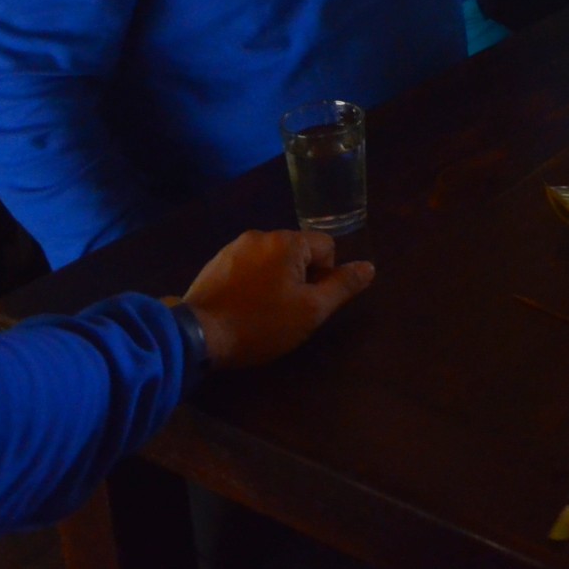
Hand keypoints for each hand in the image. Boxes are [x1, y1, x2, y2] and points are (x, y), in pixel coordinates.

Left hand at [180, 229, 374, 369]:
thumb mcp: (311, 311)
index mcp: (288, 241)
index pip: (327, 247)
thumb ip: (343, 286)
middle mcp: (262, 234)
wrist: (199, 334)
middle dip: (300, 277)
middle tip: (287, 310)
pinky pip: (248, 265)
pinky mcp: (216, 261)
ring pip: (272, 258)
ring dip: (276, 279)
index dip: (325, 277)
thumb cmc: (262, 323)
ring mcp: (235, 246)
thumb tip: (369, 267)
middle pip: (299, 251)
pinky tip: (243, 306)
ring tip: (263, 310)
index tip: (307, 302)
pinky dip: (253, 281)